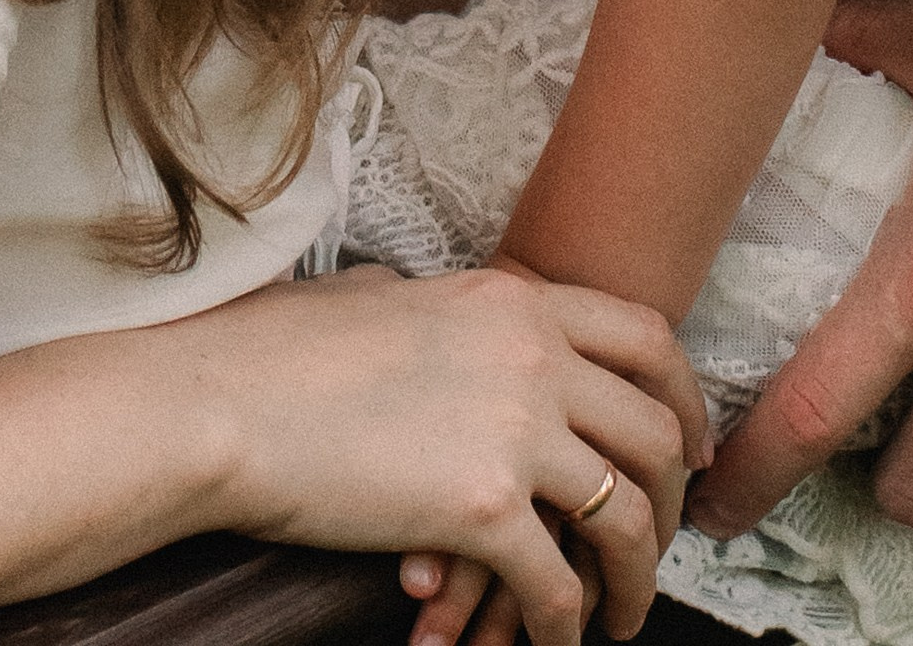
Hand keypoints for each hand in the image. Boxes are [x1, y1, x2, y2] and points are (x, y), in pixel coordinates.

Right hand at [215, 266, 704, 645]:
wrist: (224, 403)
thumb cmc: (280, 354)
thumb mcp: (380, 300)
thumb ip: (434, 310)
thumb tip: (423, 308)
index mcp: (513, 299)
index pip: (646, 338)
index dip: (683, 399)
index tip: (688, 447)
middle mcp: (532, 354)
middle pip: (652, 433)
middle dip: (669, 503)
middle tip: (658, 546)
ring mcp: (514, 428)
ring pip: (623, 514)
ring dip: (634, 577)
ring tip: (620, 614)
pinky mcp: (482, 506)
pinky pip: (558, 581)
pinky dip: (567, 621)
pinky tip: (556, 639)